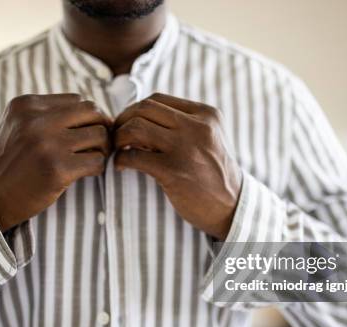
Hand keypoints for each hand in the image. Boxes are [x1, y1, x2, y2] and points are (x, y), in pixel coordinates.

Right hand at [0, 94, 111, 231]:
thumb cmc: (12, 162)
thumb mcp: (19, 125)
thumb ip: (48, 114)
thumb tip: (96, 111)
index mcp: (26, 105)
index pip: (77, 100)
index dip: (88, 116)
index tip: (87, 132)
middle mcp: (36, 121)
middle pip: (92, 111)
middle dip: (102, 127)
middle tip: (99, 143)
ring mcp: (47, 145)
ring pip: (99, 135)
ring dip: (102, 148)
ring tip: (92, 158)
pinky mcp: (58, 170)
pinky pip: (97, 161)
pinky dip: (97, 167)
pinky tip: (86, 172)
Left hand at [114, 93, 241, 239]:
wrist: (231, 207)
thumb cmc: (213, 174)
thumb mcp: (208, 138)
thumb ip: (182, 124)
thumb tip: (138, 118)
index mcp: (206, 114)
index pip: (158, 99)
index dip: (135, 109)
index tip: (127, 124)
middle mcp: (198, 127)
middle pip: (144, 108)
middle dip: (122, 120)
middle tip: (115, 136)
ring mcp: (186, 148)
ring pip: (136, 128)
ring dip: (118, 138)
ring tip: (117, 149)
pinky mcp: (174, 171)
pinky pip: (134, 156)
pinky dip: (121, 159)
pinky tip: (121, 166)